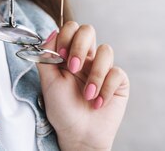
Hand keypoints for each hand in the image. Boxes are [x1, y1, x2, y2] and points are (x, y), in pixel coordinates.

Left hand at [36, 22, 129, 150]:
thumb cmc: (62, 110)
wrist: (79, 135)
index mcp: (69, 55)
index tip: (61, 55)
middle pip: (88, 30)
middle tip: (73, 68)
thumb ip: (46, 56)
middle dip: (80, 46)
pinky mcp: (118, 81)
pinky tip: (98, 103)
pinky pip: (117, 72)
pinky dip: (106, 88)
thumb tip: (51, 32)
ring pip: (105, 50)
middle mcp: (87, 58)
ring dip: (95, 74)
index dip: (67, 37)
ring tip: (87, 95)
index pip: (71, 29)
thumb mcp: (47, 82)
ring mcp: (103, 68)